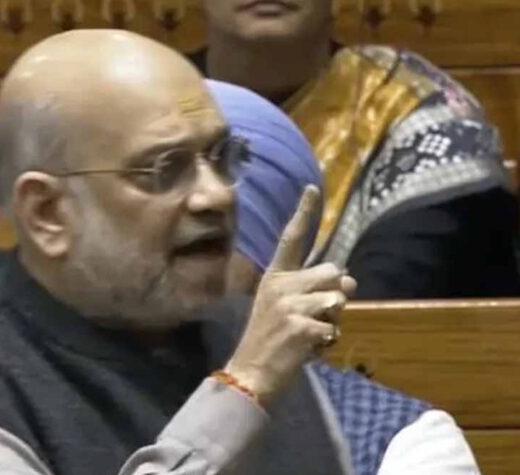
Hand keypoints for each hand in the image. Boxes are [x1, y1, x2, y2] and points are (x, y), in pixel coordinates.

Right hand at [225, 186, 356, 404]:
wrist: (251, 371)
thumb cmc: (270, 339)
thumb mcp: (283, 308)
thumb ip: (313, 290)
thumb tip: (350, 279)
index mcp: (274, 277)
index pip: (291, 239)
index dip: (303, 213)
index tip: (312, 187)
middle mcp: (280, 285)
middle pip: (333, 272)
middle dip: (335, 294)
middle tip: (315, 316)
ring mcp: (289, 305)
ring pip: (338, 300)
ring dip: (333, 321)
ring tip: (310, 334)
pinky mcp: (300, 326)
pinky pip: (335, 328)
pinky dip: (328, 342)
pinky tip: (308, 349)